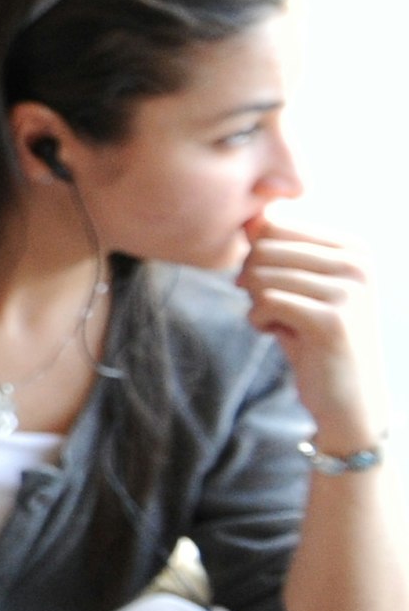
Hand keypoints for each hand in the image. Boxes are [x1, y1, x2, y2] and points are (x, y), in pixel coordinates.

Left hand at [239, 211, 381, 448]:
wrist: (347, 395)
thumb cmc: (312, 334)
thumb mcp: (297, 283)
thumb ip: (277, 248)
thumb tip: (251, 215)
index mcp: (354, 247)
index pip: (273, 225)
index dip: (256, 257)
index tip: (275, 286)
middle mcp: (358, 263)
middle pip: (263, 249)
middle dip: (253, 280)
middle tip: (276, 308)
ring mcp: (349, 290)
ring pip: (260, 275)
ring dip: (257, 303)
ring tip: (284, 322)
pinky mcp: (333, 319)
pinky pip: (265, 302)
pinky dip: (259, 320)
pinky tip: (280, 335)